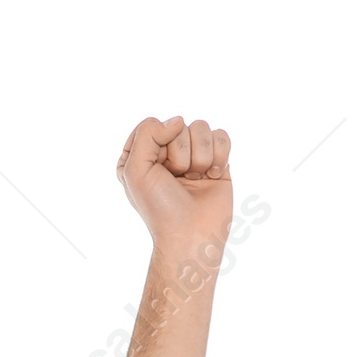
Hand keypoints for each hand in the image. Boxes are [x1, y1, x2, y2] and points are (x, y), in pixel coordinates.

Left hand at [115, 115, 232, 264]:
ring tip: (195, 179)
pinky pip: (222, 136)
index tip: (158, 171)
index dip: (158, 147)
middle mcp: (166, 152)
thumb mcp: (135, 171)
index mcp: (140, 155)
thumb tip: (178, 120)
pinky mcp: (216, 160)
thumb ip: (146, 134)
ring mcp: (192, 156)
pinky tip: (212, 176)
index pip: (152, 125)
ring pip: (202, 128)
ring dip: (200, 158)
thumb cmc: (160, 208)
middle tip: (178, 180)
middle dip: (181, 155)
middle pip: (179, 125)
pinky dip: (219, 157)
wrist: (192, 235)